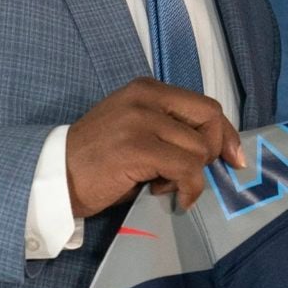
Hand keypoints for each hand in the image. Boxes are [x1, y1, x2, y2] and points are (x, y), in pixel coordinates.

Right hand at [64, 79, 244, 217]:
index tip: (233, 158)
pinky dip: (189, 189)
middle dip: (213, 154)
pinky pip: (186, 168)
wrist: (54, 177)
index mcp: (147, 89)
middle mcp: (146, 97)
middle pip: (209, 120)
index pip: (205, 105)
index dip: (225, 133)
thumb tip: (216, 149)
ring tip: (163, 185)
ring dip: (191, 176)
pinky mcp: (138, 147)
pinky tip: (174, 198)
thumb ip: (169, 129)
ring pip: (198, 149)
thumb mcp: (135, 130)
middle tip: (194, 177)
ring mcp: (141, 120)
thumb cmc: (96, 161)